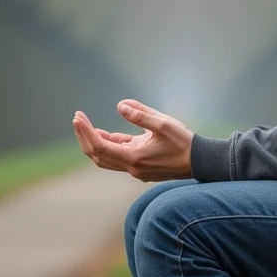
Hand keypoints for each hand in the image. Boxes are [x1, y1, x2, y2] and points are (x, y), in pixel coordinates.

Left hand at [72, 100, 193, 181]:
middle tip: (77, 118)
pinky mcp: (140, 168)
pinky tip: (106, 133)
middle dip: (84, 136)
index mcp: (134, 157)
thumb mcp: (163, 123)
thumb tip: (120, 106)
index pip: (100, 146)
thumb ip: (141, 115)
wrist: (199, 162)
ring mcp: (135, 170)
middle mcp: (131, 167)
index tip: (78, 117)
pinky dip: (109, 145)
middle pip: (97, 155)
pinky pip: (118, 158)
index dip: (86, 132)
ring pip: (106, 159)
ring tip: (85, 125)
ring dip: (94, 143)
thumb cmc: (183, 142)